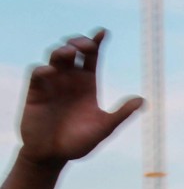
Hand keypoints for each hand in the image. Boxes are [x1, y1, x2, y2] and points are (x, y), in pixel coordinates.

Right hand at [19, 30, 142, 167]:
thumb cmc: (79, 142)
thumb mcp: (104, 128)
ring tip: (71, 52)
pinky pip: (37, 73)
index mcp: (87, 84)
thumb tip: (142, 100)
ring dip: (62, 52)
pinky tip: (52, 71)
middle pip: (73, 51)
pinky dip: (44, 69)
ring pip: (55, 58)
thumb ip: (121, 114)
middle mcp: (70, 80)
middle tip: (86, 46)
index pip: (92, 58)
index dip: (96, 43)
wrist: (53, 156)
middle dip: (79, 43)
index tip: (104, 32)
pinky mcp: (36, 92)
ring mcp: (52, 84)